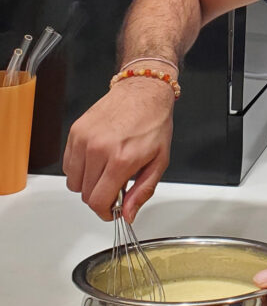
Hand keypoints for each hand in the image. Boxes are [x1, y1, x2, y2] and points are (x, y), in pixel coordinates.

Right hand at [63, 77, 174, 221]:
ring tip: (106, 170)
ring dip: (88, 183)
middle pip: (85, 194)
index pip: (98, 201)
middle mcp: (99, 149)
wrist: (143, 91)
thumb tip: (128, 214)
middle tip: (115, 185)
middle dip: (100, 197)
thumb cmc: (153, 123)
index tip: (112, 210)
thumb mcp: (159, 161)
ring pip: (74, 182)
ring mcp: (84, 139)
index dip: (106, 212)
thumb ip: (142, 191)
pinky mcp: (75, 131)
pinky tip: (97, 159)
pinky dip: (80, 168)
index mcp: (121, 159)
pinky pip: (68, 164)